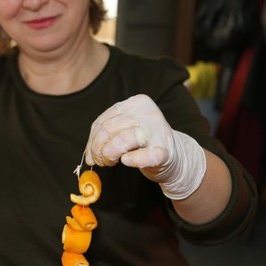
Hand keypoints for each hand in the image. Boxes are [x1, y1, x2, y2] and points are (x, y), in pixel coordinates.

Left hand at [85, 94, 205, 199]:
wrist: (176, 157)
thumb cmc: (145, 142)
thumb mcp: (126, 128)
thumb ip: (107, 134)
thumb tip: (88, 155)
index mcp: (138, 103)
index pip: (104, 119)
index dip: (92, 139)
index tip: (91, 154)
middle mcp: (148, 113)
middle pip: (109, 129)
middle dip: (98, 149)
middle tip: (100, 161)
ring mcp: (158, 132)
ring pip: (122, 140)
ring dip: (108, 155)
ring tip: (108, 162)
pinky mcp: (165, 152)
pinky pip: (145, 156)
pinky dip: (133, 160)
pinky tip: (127, 161)